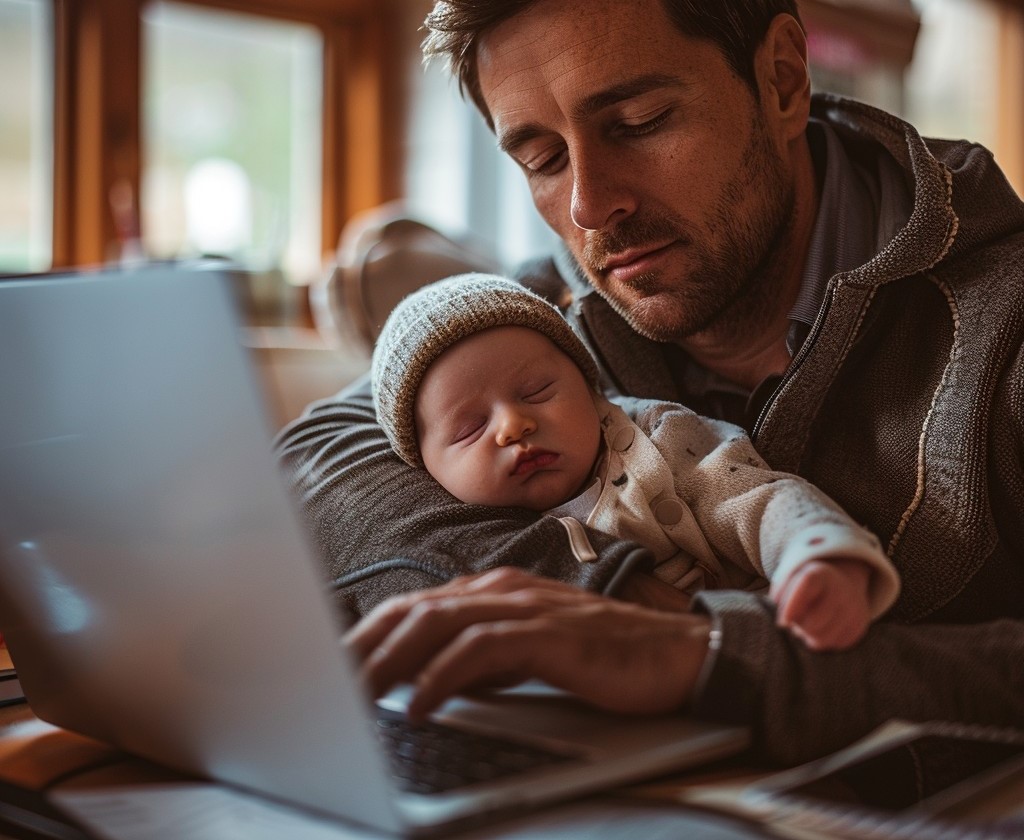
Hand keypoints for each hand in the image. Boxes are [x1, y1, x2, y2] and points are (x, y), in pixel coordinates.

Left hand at [344, 567, 709, 720]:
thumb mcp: (532, 652)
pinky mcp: (548, 635)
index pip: (418, 606)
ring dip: (390, 660)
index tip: (336, 663)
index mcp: (497, 589)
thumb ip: (486, 657)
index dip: (371, 632)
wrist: (678, 654)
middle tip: (326, 678)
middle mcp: (504, 589)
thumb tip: (433, 682)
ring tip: (357, 693)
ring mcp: (527, 607)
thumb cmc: (606, 656)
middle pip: (416, 610)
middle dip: (365, 644)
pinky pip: (479, 652)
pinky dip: (440, 677)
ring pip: (437, 624)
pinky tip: (417, 704)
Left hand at [773, 558, 872, 650]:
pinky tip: (823, 629)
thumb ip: (780, 596)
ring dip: (810, 637)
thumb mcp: (790, 581)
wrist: (841, 585)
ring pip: (823, 639)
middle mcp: (840, 589)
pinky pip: (836, 645)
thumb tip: (782, 621)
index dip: (792, 606)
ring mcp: (853, 608)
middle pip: (813, 621)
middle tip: (795, 622)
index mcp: (819, 574)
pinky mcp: (860, 625)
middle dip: (799, 627)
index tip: (782, 623)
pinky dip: (825, 641)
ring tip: (807, 626)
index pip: (807, 584)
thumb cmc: (805, 588)